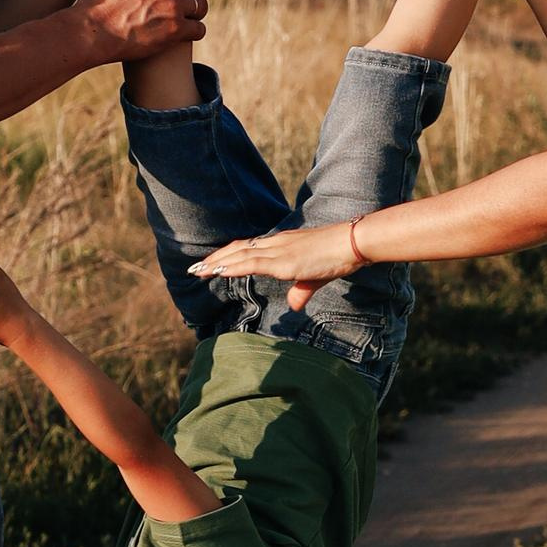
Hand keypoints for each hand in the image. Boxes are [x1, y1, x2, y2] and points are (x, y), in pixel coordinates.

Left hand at [188, 221, 359, 313]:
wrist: (352, 242)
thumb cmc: (337, 255)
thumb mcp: (315, 276)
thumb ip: (302, 288)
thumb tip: (295, 304)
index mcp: (282, 245)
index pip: (248, 249)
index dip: (228, 255)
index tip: (211, 263)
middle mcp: (275, 244)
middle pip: (237, 249)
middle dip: (215, 259)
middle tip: (194, 269)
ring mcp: (278, 251)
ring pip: (239, 255)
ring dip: (216, 263)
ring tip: (197, 271)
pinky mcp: (284, 261)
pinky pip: (252, 262)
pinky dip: (232, 266)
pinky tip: (218, 271)